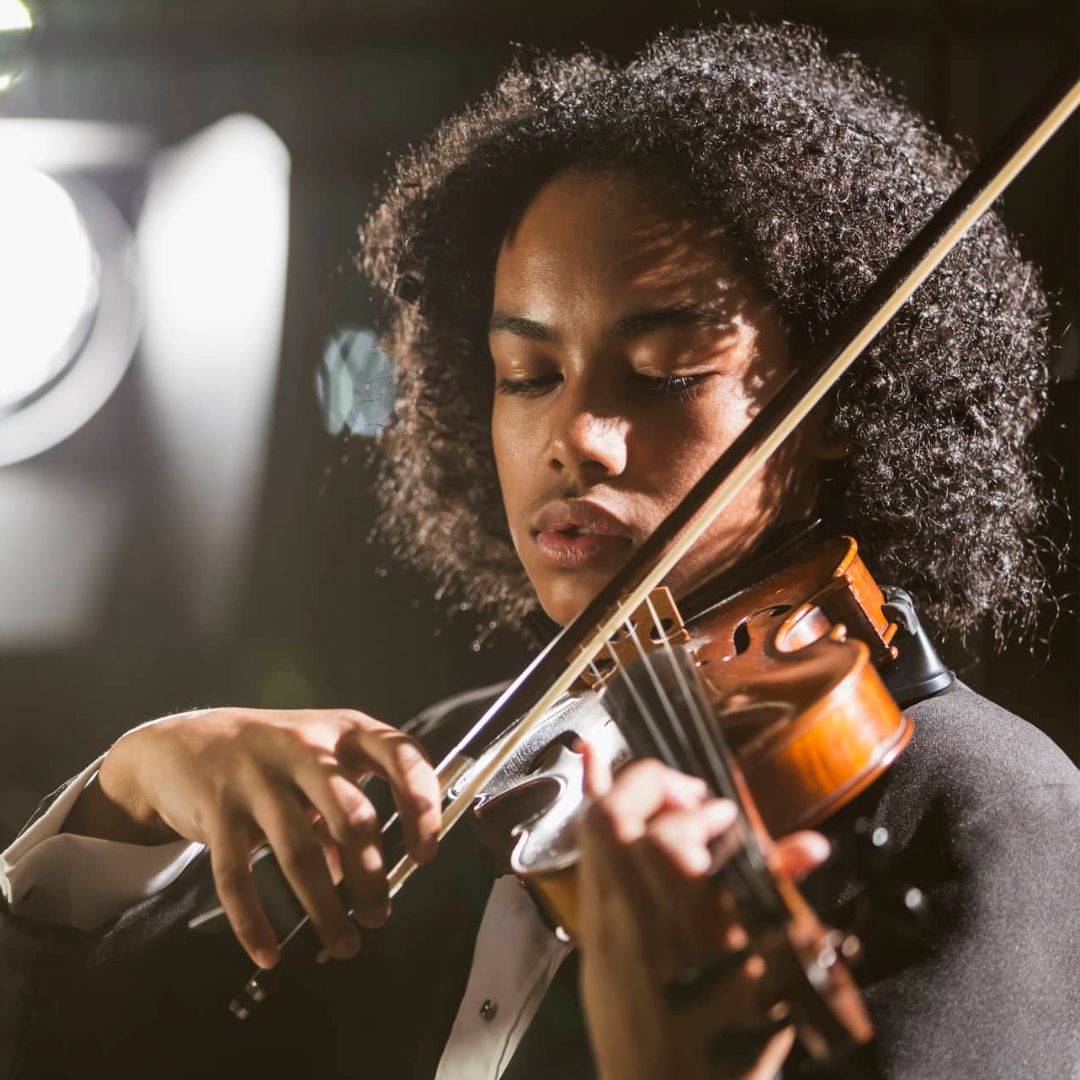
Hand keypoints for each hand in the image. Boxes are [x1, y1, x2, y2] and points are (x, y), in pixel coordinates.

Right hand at [63, 708, 441, 968]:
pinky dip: (254, 923)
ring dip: (326, 907)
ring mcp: (258, 777)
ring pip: (300, 852)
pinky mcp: (217, 810)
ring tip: (344, 944)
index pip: (402, 756)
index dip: (422, 804)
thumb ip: (347, 809)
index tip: (426, 854)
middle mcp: (305, 747)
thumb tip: (366, 877)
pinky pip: (237, 876)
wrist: (185, 742)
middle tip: (379, 916)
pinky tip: (270, 954)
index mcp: (344, 730)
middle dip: (371, 875)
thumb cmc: (273, 755)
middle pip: (352, 816)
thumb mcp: (320, 762)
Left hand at [576, 746, 828, 1079]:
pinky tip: (589, 766)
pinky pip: (583, 858)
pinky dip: (589, 810)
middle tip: (690, 795)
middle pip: (617, 815)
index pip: (672, 833)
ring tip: (650, 784)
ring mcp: (601, 922)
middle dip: (654, 784)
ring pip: (591, 831)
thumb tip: (810, 845)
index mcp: (676, 917)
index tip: (728, 817)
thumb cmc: (725, 1043)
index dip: (705, 814)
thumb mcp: (769, 972)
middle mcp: (627, 910)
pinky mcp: (591, 937)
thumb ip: (779, 894)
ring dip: (621, 793)